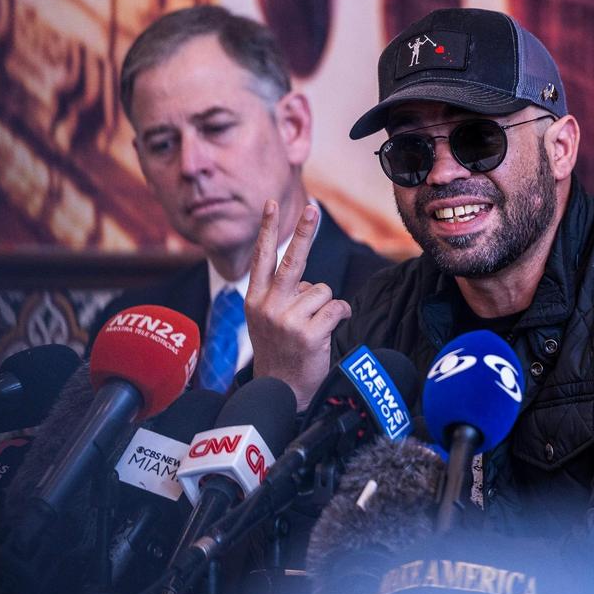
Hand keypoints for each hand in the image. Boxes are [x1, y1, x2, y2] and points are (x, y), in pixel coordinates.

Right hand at [245, 200, 351, 409]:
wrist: (281, 390)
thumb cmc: (279, 350)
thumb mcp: (265, 320)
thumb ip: (278, 295)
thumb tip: (307, 278)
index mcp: (254, 299)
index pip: (262, 258)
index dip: (269, 229)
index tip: (271, 203)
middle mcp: (268, 306)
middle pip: (293, 261)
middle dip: (305, 232)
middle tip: (313, 208)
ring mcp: (287, 320)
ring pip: (323, 290)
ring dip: (326, 306)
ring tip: (313, 326)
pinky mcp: (308, 334)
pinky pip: (337, 308)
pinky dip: (340, 316)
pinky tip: (327, 332)